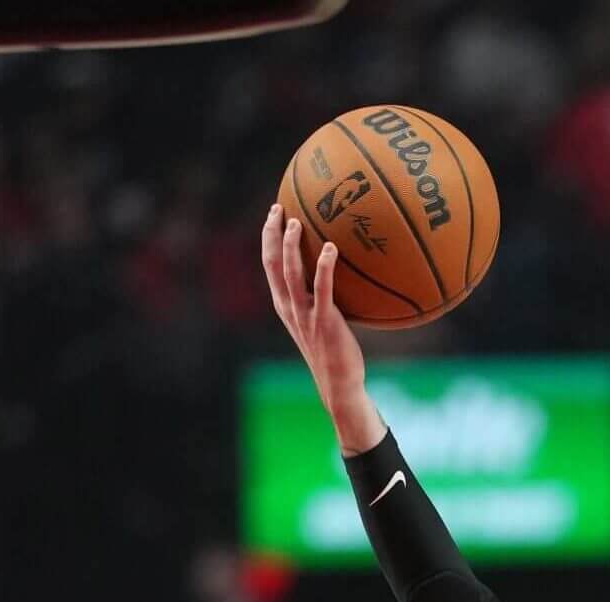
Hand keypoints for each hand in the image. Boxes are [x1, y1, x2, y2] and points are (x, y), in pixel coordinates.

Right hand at [261, 205, 382, 453]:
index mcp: (284, 305)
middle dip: (271, 235)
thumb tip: (341, 268)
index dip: (267, 238)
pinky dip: (323, 267)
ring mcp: (304, 315)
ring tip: (295, 222)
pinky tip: (331, 248)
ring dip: (290, 247)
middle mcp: (289, 308)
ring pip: (290, 274)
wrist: (339, 384)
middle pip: (271, 264)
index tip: (274, 213)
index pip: (268, 266)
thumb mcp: (322, 320)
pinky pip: (322, 289)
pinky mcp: (324, 321)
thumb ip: (323, 295)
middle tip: (278, 208)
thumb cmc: (335, 352)